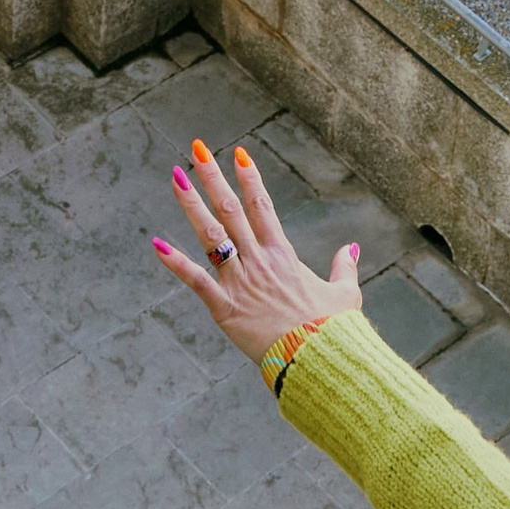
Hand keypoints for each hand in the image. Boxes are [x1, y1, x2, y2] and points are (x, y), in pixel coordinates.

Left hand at [151, 137, 363, 360]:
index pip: (262, 207)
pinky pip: (197, 281)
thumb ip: (345, 267)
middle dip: (212, 177)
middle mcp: (259, 261)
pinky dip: (176, 263)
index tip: (238, 154)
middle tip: (196, 148)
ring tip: (176, 176)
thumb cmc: (333, 330)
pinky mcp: (225, 308)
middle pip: (231, 210)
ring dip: (191, 204)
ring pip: (211, 235)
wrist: (319, 359)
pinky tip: (158, 244)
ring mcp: (240, 283)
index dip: (249, 179)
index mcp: (283, 255)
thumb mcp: (346, 294)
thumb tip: (352, 247)